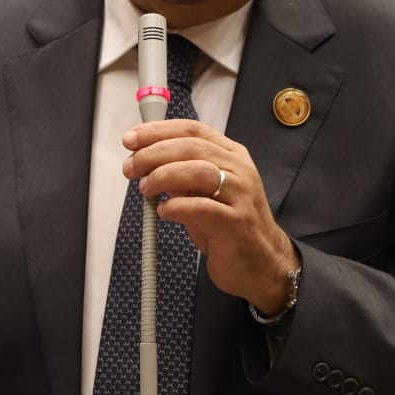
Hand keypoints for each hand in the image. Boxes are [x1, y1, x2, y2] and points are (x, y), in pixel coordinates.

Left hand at [122, 120, 297, 315]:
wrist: (263, 263)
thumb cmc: (230, 225)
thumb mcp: (206, 192)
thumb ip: (182, 175)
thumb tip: (146, 164)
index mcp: (231, 155)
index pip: (191, 130)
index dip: (157, 131)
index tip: (131, 139)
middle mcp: (239, 169)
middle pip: (191, 147)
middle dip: (153, 153)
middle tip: (131, 167)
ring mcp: (241, 195)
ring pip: (198, 171)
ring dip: (163, 176)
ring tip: (146, 188)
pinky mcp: (237, 223)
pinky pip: (202, 208)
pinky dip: (177, 207)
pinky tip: (164, 211)